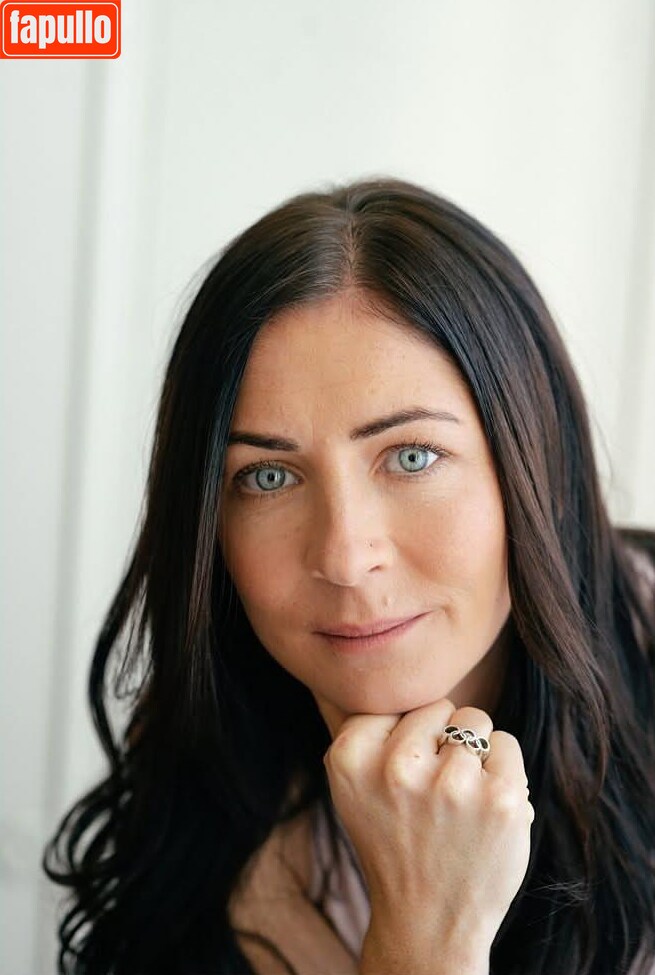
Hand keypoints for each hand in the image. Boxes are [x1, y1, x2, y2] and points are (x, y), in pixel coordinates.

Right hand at [323, 698, 533, 962]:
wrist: (428, 923)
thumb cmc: (394, 842)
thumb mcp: (353, 788)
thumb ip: (368, 732)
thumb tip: (400, 673)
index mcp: (350, 758)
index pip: (394, 702)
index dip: (403, 737)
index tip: (399, 778)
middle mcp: (397, 768)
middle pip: (438, 705)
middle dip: (441, 740)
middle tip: (431, 794)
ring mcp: (452, 784)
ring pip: (475, 721)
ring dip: (473, 754)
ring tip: (458, 802)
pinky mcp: (502, 799)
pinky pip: (506, 744)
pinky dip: (502, 771)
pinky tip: (486, 808)